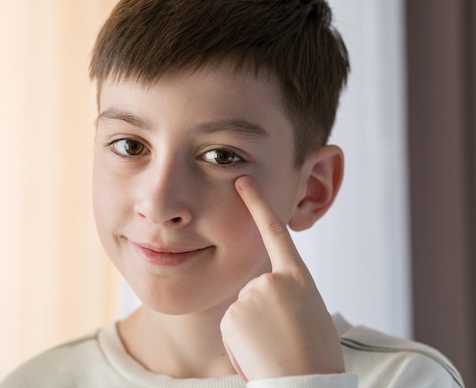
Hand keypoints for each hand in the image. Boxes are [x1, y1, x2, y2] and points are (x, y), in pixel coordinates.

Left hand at [220, 176, 344, 380]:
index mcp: (298, 278)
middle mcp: (272, 280)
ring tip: (274, 347)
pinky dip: (241, 341)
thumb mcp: (311, 313)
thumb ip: (289, 293)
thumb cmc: (316, 356)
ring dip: (252, 329)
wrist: (308, 385)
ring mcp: (251, 296)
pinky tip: (258, 352)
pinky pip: (232, 326)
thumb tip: (266, 291)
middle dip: (262, 312)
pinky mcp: (233, 315)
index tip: (243, 181)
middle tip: (283, 336)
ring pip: (242, 308)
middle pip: (255, 288)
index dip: (259, 204)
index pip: (276, 232)